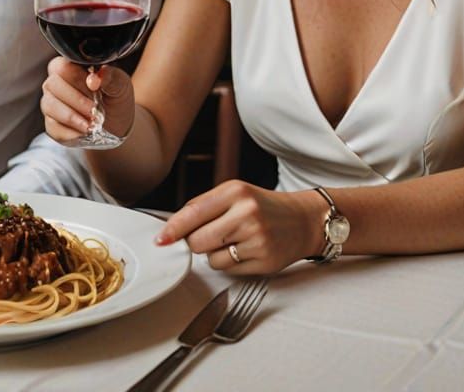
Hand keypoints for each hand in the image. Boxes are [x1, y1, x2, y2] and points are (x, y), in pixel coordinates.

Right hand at [41, 58, 135, 143]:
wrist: (117, 123)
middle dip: (75, 100)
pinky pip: (52, 128)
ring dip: (72, 117)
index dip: (78, 78)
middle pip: (52, 85)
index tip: (95, 89)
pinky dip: (70, 132)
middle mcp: (55, 82)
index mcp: (70, 66)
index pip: (62, 66)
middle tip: (94, 110)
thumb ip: (110, 77)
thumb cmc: (115, 97)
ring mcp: (50, 103)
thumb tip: (94, 79)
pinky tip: (85, 132)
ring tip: (91, 124)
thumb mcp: (120, 85)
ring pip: (50, 106)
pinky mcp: (51, 124)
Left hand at [154, 181, 324, 274]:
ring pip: (211, 259)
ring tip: (233, 241)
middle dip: (196, 242)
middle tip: (209, 235)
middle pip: (198, 240)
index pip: (193, 212)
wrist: (302, 220)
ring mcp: (257, 239)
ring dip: (214, 254)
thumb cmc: (263, 206)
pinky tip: (245, 251)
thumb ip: (205, 207)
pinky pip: (229, 270)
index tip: (160, 239)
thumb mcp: (235, 193)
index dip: (173, 228)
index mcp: (235, 192)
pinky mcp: (264, 261)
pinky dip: (230, 264)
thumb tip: (173, 228)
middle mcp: (246, 214)